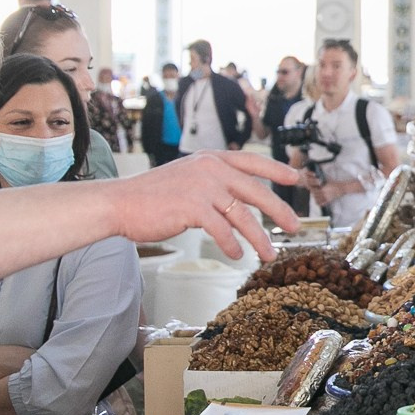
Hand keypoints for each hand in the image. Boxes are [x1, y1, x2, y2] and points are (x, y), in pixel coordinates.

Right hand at [120, 151, 300, 261]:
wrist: (120, 203)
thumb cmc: (150, 196)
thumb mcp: (186, 177)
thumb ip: (210, 181)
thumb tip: (236, 199)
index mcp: (210, 159)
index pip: (251, 161)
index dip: (275, 169)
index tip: (295, 177)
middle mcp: (209, 169)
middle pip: (255, 191)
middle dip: (279, 210)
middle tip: (295, 227)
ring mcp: (202, 187)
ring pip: (242, 216)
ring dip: (259, 238)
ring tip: (270, 254)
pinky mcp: (193, 208)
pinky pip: (222, 231)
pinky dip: (232, 246)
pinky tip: (237, 255)